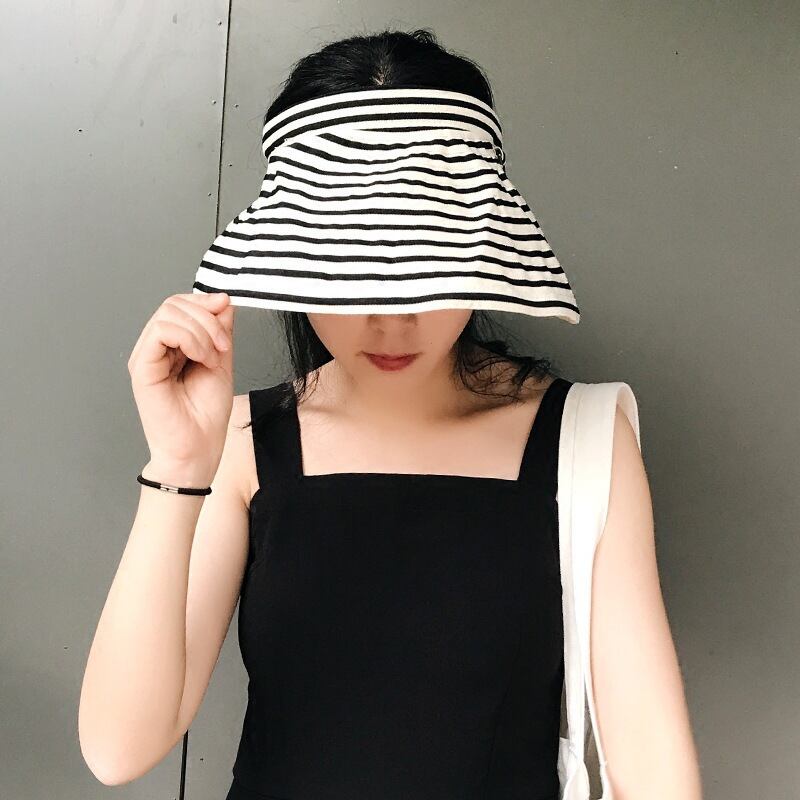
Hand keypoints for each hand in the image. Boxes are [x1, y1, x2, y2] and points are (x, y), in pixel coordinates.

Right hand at [127, 292, 235, 482]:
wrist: (198, 448)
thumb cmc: (206, 414)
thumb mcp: (222, 361)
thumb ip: (220, 331)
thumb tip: (222, 300)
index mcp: (172, 345)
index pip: (181, 304)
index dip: (205, 301)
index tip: (226, 311)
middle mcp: (155, 348)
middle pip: (174, 303)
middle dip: (207, 317)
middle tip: (223, 345)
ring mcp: (146, 356)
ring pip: (169, 313)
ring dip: (201, 331)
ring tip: (213, 358)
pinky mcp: (142, 367)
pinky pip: (161, 331)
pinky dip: (189, 338)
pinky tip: (201, 358)